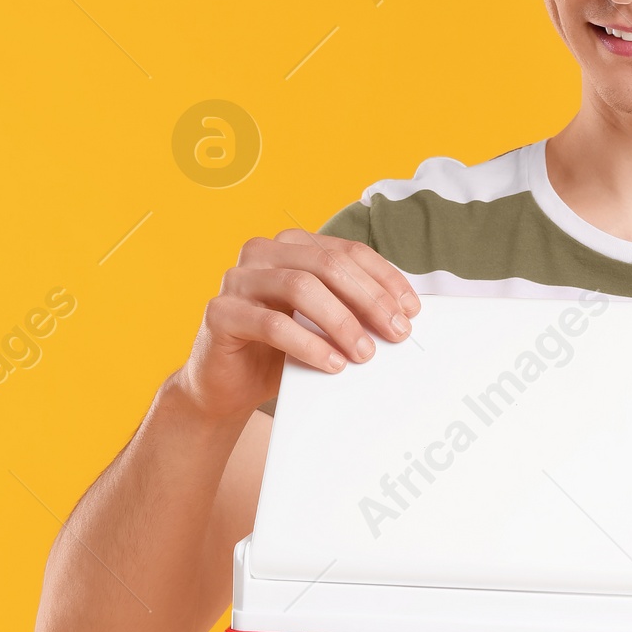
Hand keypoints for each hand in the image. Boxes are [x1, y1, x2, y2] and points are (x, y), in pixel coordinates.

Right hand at [176, 230, 419, 424]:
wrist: (226, 386)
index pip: (346, 251)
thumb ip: (351, 309)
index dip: (384, 278)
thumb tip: (402, 316)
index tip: (411, 310)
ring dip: (341, 321)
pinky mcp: (220, 312)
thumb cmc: (279, 351)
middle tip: (397, 332)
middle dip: (369, 299)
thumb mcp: (321, 324)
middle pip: (327, 264)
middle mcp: (262, 252)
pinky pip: (271, 323)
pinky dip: (308, 344)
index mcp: (290, 245)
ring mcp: (237, 279)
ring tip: (365, 353)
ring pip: (300, 286)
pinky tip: (332, 363)